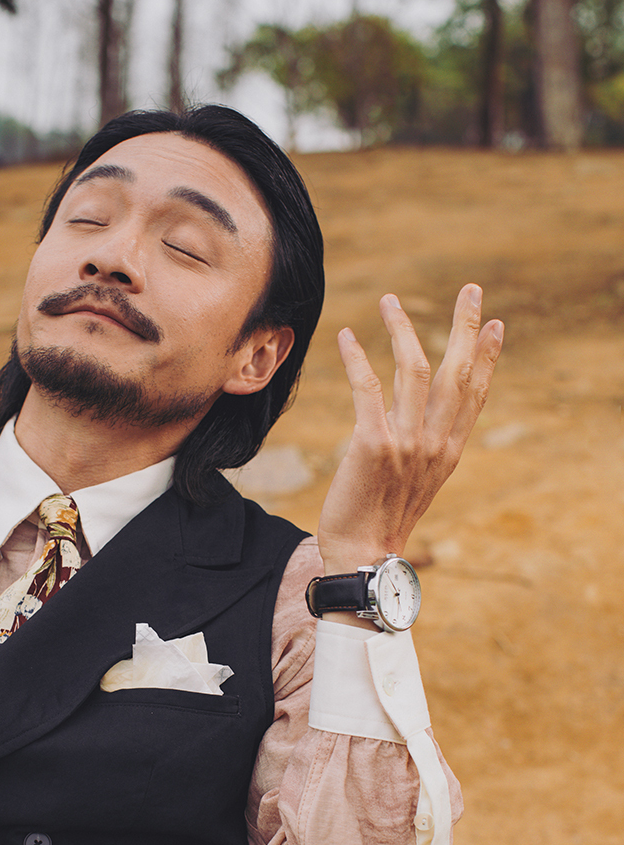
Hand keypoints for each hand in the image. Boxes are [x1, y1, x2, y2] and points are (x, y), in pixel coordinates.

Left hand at [317, 284, 503, 575]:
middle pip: (456, 371)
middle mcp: (434, 442)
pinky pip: (367, 388)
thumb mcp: (415, 481)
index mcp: (449, 451)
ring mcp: (406, 442)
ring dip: (402, 328)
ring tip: (390, 301)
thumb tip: (418, 419)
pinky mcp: (371, 444)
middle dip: (465, 327)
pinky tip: (347, 337)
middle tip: (471, 290)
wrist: (364, 554)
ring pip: (413, 369)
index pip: (475, 395)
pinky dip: (357, 358)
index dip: (488, 357)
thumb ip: (423, 447)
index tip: (496, 325)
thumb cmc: (382, 519)